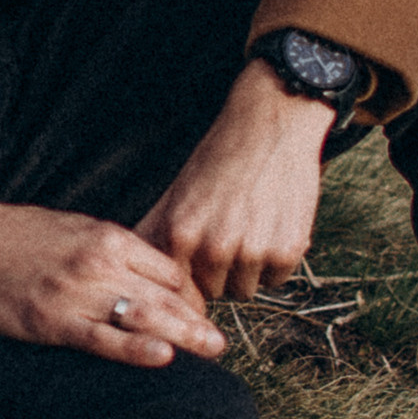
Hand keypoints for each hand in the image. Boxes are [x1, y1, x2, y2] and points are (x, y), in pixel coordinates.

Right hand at [0, 183, 224, 366]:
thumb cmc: (17, 234)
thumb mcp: (75, 228)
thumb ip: (113, 250)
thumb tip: (148, 273)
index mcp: (108, 237)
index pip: (167, 271)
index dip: (189, 297)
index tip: (198, 317)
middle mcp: (99, 264)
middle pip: (165, 295)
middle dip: (198, 321)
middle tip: (221, 343)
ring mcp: (77, 294)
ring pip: (144, 317)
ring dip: (184, 336)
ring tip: (211, 351)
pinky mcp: (53, 321)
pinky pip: (104, 339)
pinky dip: (136, 349)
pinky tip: (163, 357)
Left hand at [134, 61, 333, 303]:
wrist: (270, 126)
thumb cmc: (220, 159)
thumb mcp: (176, 194)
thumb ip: (155, 235)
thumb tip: (131, 273)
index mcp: (180, 234)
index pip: (177, 291)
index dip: (187, 284)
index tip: (194, 274)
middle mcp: (213, 247)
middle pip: (213, 292)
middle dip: (218, 273)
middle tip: (228, 233)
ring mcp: (252, 251)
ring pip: (245, 290)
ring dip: (248, 269)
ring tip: (249, 227)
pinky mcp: (286, 250)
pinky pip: (276, 280)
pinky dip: (276, 261)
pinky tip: (271, 227)